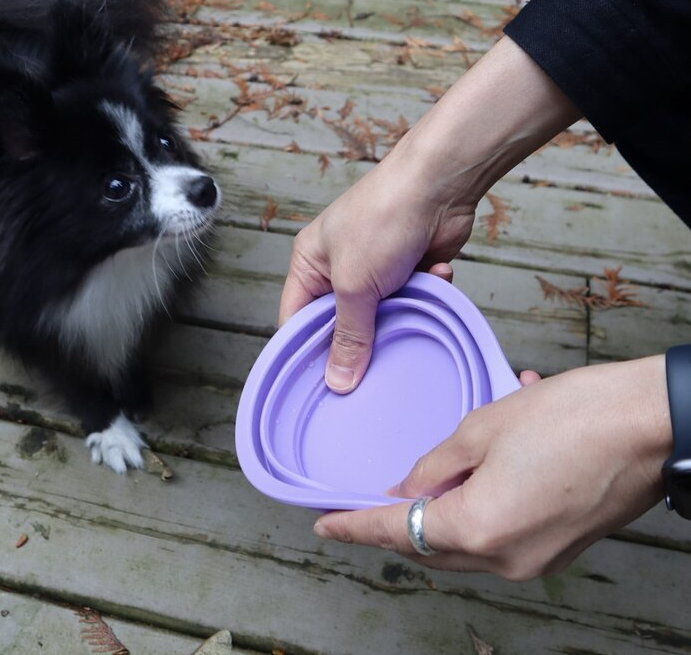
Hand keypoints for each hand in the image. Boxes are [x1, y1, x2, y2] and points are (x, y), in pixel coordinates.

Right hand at [277, 36, 581, 392]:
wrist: (440, 185)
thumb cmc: (383, 216)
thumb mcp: (354, 283)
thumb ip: (347, 334)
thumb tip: (337, 379)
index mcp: (310, 263)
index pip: (296, 319)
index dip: (306, 352)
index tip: (321, 387)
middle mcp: (339, 267)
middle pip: (341, 324)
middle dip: (360, 342)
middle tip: (369, 373)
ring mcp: (376, 268)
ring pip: (381, 317)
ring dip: (399, 317)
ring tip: (408, 317)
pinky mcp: (410, 270)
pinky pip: (413, 302)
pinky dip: (425, 297)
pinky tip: (434, 281)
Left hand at [313, 356, 670, 579]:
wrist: (651, 425)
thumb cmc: (573, 418)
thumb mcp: (483, 428)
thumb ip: (436, 464)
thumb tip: (409, 488)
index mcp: (478, 527)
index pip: (397, 532)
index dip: (355, 527)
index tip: (325, 525)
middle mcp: (507, 557)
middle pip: (429, 547)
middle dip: (394, 525)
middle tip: (363, 504)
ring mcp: (536, 559)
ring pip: (463, 544)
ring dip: (435, 517)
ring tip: (419, 483)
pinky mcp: (558, 547)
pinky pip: (498, 534)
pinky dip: (474, 510)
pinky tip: (475, 473)